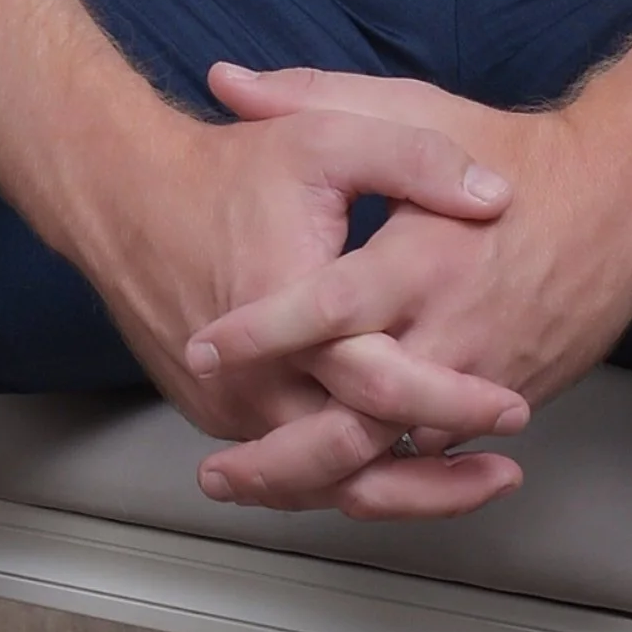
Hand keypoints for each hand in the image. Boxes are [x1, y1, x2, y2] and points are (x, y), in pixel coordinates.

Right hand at [65, 89, 534, 515]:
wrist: (123, 194)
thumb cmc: (227, 169)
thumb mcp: (327, 136)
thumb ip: (415, 160)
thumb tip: (493, 197)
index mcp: (291, 316)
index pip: (383, 387)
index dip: (454, 400)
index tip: (509, 406)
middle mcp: (257, 382)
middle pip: (358, 463)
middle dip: (438, 477)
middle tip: (505, 466)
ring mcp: (234, 410)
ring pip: (326, 485)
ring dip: (399, 495)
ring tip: (465, 487)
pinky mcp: (222, 418)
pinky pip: (293, 473)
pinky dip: (348, 479)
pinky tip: (393, 470)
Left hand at [182, 65, 631, 517]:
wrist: (623, 195)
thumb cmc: (514, 150)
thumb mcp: (413, 109)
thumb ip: (314, 95)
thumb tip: (226, 79)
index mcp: (421, 257)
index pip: (329, 308)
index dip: (262, 333)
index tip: (206, 347)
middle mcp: (453, 327)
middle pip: (359, 412)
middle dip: (284, 453)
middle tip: (220, 471)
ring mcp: (487, 373)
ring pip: (400, 448)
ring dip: (333, 474)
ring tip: (260, 485)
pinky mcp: (514, 397)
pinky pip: (444, 447)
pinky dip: (395, 466)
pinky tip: (343, 472)